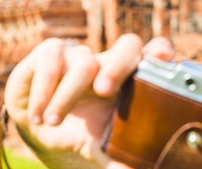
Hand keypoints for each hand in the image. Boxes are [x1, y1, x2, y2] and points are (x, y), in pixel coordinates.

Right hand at [3, 34, 174, 168]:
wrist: (37, 124)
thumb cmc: (80, 128)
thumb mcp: (99, 143)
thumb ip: (116, 156)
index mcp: (130, 78)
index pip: (155, 51)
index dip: (160, 50)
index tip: (164, 58)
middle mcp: (110, 60)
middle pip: (127, 45)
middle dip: (118, 66)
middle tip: (104, 90)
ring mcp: (83, 53)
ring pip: (84, 62)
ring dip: (66, 96)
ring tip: (52, 122)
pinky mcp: (51, 52)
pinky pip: (51, 61)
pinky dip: (43, 91)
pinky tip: (38, 114)